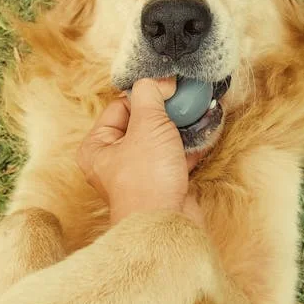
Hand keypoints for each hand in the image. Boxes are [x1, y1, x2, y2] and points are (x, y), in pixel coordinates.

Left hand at [78, 79, 202, 224]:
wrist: (166, 225)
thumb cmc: (146, 179)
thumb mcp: (146, 125)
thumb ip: (149, 95)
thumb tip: (157, 79)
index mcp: (97, 147)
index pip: (119, 107)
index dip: (145, 95)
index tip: (169, 87)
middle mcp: (114, 161)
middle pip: (142, 122)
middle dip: (167, 110)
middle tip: (187, 98)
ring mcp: (140, 174)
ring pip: (161, 140)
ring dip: (181, 126)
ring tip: (200, 110)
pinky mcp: (162, 185)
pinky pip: (175, 158)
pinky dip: (190, 146)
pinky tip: (206, 132)